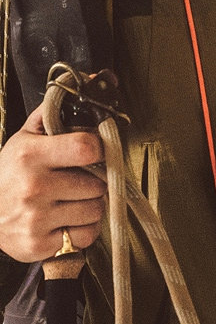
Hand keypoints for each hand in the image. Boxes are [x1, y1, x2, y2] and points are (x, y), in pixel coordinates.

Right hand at [0, 103, 106, 261]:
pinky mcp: (39, 245)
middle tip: (77, 181)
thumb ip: (57, 111)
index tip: (93, 153)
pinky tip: (65, 221)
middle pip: (97, 184)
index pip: (88, 148)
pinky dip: (82, 230)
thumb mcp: (25, 137)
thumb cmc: (9, 172)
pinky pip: (85, 236)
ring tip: (70, 201)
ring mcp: (36, 219)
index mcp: (30, 155)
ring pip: (95, 210)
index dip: (99, 149)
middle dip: (93, 182)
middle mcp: (34, 187)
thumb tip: (98, 78)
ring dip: (89, 206)